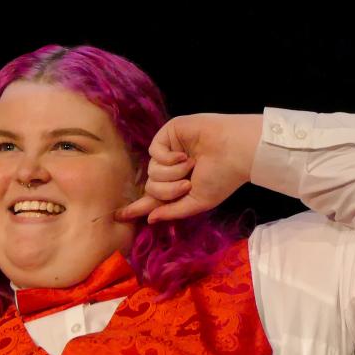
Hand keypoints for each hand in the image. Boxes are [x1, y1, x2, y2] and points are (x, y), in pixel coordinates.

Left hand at [114, 113, 258, 223]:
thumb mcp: (198, 202)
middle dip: (168, 190)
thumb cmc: (223, 177)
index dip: (136, 208)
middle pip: (152, 189)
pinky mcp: (167, 135)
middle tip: (187, 183)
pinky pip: (154, 153)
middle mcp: (171, 169)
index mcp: (179, 186)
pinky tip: (184, 155)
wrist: (235, 150)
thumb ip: (172, 211)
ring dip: (171, 174)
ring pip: (151, 172)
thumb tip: (149, 219)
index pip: (153, 199)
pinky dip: (168, 158)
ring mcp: (168, 152)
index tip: (119, 215)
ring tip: (191, 166)